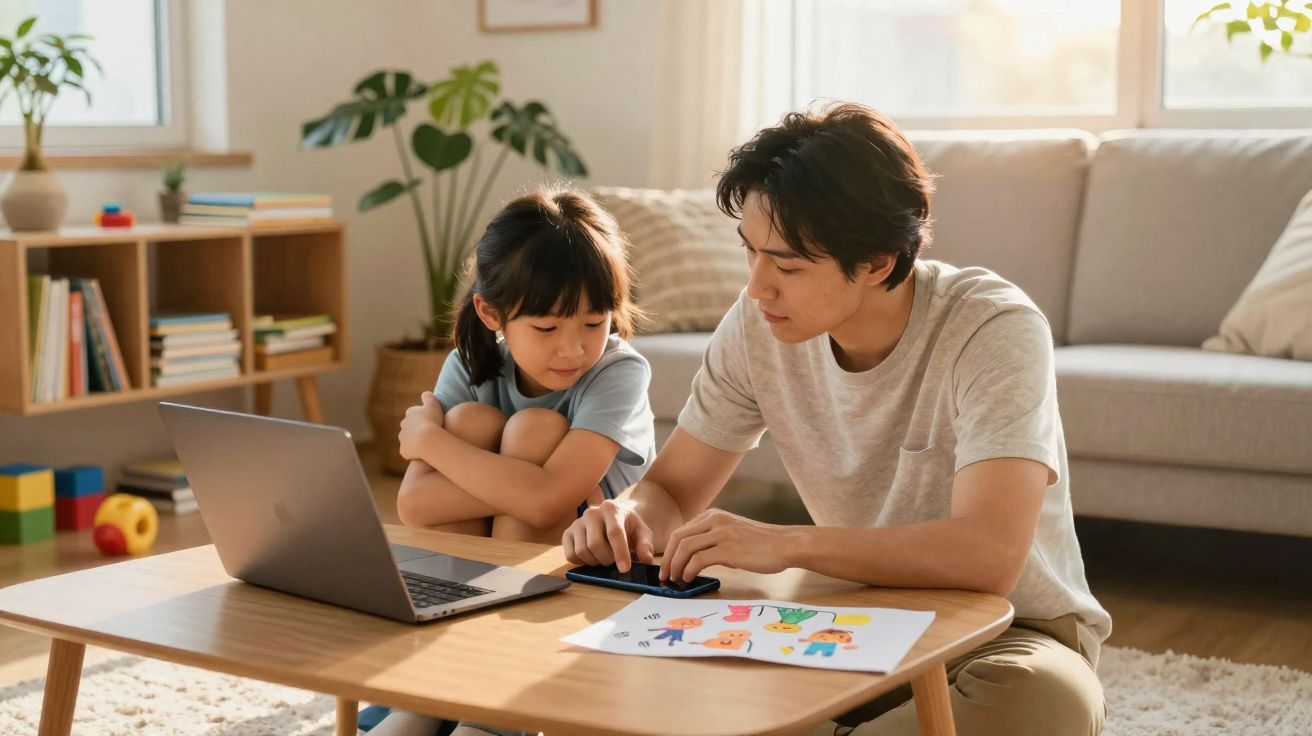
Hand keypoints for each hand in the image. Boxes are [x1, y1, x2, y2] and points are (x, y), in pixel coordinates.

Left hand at [397, 392, 443, 460]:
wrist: (427, 439)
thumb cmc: (432, 421)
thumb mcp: (433, 405)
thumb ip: (429, 398)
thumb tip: (425, 394)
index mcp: (410, 413)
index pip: (415, 414)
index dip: (424, 419)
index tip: (432, 422)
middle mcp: (403, 425)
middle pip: (410, 427)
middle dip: (417, 430)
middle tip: (430, 434)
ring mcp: (402, 438)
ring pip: (409, 439)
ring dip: (416, 441)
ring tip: (427, 444)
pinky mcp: (403, 450)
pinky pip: (409, 451)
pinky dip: (415, 452)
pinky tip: (424, 452)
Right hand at [562, 499, 655, 572]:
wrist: (612, 517)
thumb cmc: (628, 527)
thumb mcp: (642, 533)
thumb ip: (645, 545)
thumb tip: (646, 559)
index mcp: (611, 508)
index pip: (614, 533)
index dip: (620, 553)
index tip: (624, 569)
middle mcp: (591, 512)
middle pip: (595, 544)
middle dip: (607, 559)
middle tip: (614, 562)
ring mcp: (577, 522)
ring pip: (582, 551)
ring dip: (595, 562)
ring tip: (604, 558)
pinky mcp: (567, 533)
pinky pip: (570, 555)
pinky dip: (581, 563)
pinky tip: (592, 557)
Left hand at [659, 508, 797, 583]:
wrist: (785, 544)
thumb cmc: (762, 543)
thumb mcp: (733, 532)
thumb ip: (714, 538)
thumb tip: (694, 559)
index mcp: (713, 516)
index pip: (681, 531)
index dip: (670, 551)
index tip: (667, 567)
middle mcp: (714, 520)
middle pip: (678, 538)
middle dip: (668, 560)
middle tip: (665, 577)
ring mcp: (721, 533)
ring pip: (684, 548)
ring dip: (676, 567)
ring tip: (676, 581)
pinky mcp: (728, 549)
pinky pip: (698, 560)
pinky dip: (688, 571)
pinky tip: (690, 579)